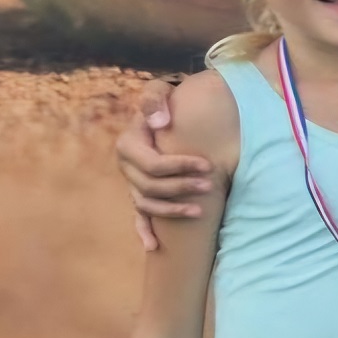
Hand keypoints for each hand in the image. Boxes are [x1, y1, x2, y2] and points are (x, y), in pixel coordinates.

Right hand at [117, 79, 211, 249]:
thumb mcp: (160, 91)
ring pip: (147, 204)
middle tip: (211, 185)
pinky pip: (139, 216)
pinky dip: (144, 231)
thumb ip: (155, 100)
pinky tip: (154, 247)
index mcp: (128, 144)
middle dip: (181, 188)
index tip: (208, 165)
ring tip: (201, 212)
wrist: (166, 116)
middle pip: (151, 186)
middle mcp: (126, 166)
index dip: (180, 167)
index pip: (153, 163)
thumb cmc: (166, 104)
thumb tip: (161, 123)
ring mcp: (131, 183)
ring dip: (172, 211)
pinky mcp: (140, 194)